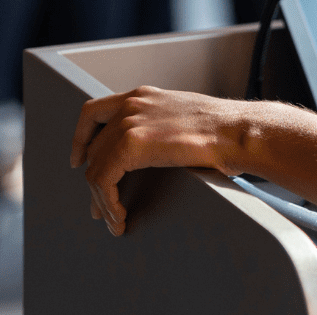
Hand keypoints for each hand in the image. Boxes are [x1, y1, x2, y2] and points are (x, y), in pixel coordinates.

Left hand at [71, 86, 244, 236]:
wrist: (237, 131)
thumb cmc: (221, 130)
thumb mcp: (180, 117)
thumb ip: (157, 125)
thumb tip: (144, 153)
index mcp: (144, 96)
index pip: (94, 112)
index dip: (81, 138)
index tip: (79, 160)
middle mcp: (132, 104)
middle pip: (92, 147)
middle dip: (93, 181)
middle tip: (99, 207)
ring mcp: (130, 122)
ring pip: (95, 168)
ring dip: (102, 201)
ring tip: (114, 220)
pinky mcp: (133, 144)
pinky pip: (104, 180)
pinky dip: (108, 204)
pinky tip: (120, 217)